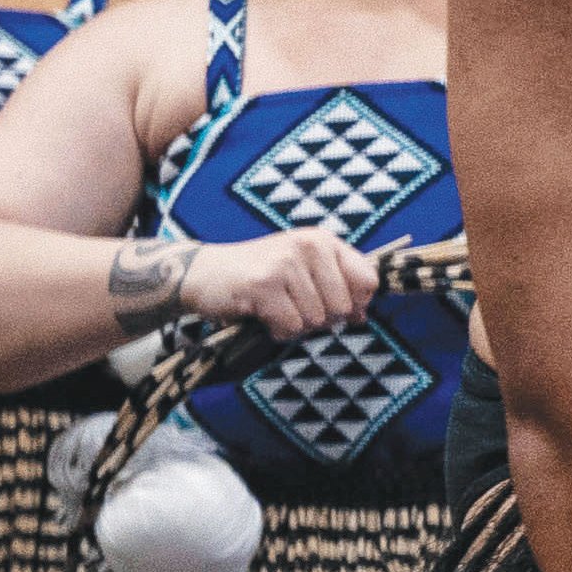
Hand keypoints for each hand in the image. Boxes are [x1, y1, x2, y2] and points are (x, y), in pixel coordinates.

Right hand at [177, 227, 380, 338]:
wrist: (203, 273)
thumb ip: (335, 287)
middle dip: (319, 320)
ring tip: (274, 308)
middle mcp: (309, 245)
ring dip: (295, 326)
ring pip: (316, 320)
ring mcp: (286, 263)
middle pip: (343, 307)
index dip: (355, 304)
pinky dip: (277, 331)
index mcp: (324, 240)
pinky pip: (291, 327)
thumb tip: (361, 316)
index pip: (368, 280)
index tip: (332, 307)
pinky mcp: (264, 284)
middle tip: (292, 307)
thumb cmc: (258, 277)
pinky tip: (262, 315)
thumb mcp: (302, 271)